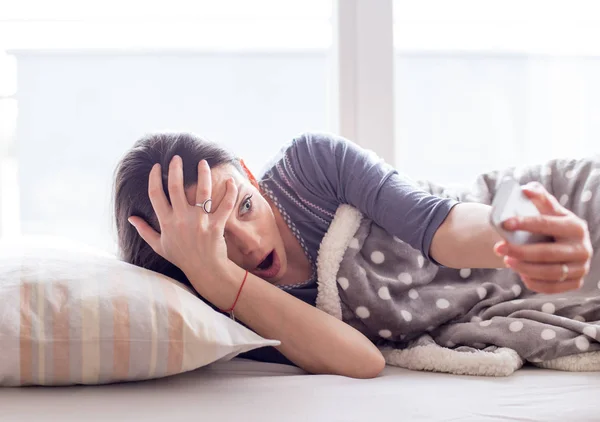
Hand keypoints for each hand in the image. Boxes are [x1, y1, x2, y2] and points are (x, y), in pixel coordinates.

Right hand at [127, 156, 237, 278]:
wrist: (204, 270)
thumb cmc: (181, 257)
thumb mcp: (159, 245)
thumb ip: (144, 230)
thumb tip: (131, 218)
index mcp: (166, 222)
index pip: (155, 194)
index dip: (154, 178)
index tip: (157, 166)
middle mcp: (182, 219)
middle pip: (176, 187)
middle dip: (176, 169)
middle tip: (177, 158)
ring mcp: (200, 221)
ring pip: (202, 191)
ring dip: (203, 174)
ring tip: (203, 162)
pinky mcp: (216, 225)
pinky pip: (225, 205)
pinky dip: (229, 192)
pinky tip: (230, 180)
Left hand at [493, 181, 592, 293]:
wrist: (562, 243)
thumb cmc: (551, 223)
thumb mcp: (548, 209)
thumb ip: (539, 196)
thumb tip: (526, 189)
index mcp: (575, 226)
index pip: (547, 224)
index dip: (525, 223)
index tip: (505, 223)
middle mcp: (582, 248)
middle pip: (547, 252)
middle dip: (519, 251)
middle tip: (498, 248)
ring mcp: (581, 267)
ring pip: (550, 272)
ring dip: (524, 268)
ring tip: (506, 260)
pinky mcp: (576, 282)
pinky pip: (553, 287)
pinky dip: (535, 282)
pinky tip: (521, 274)